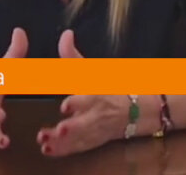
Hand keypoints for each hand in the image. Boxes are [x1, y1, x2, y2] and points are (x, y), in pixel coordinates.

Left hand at [36, 30, 118, 155]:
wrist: (139, 109)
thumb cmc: (111, 86)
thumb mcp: (94, 69)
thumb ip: (73, 56)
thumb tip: (66, 34)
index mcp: (98, 93)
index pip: (90, 98)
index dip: (78, 102)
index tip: (65, 106)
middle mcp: (99, 113)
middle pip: (86, 123)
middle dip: (73, 127)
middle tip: (59, 129)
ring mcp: (98, 129)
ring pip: (81, 138)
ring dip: (63, 142)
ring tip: (45, 142)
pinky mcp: (95, 140)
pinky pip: (80, 148)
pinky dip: (66, 150)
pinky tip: (49, 151)